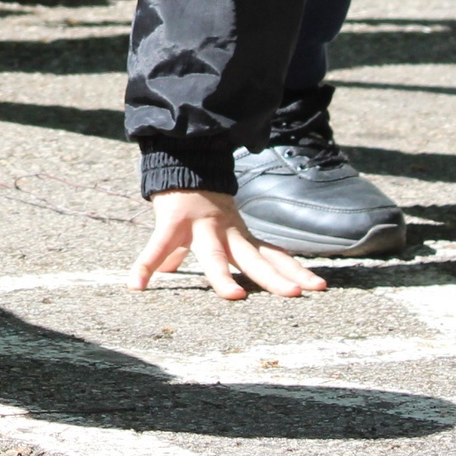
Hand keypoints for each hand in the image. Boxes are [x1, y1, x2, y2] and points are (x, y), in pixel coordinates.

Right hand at [132, 188, 329, 300]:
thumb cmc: (199, 198)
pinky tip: (136, 285)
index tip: (319, 286)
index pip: (272, 255)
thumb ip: (221, 253)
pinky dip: (146, 265)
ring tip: (234, 297)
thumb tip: (232, 276)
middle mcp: (226, 232)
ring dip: (223, 276)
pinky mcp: (171, 222)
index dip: (295, 270)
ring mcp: (200, 226)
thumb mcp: (215, 228)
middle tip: (296, 294)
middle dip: (274, 277)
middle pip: (254, 259)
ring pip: (214, 255)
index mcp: (238, 235)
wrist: (181, 158)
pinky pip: (157, 247)